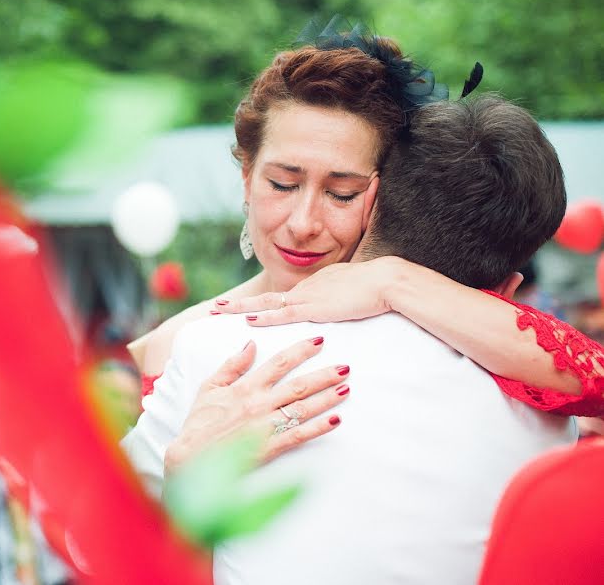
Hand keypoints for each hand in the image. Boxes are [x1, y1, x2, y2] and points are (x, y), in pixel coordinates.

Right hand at [164, 337, 349, 474]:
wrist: (190, 458)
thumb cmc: (199, 422)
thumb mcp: (209, 387)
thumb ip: (232, 365)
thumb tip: (250, 344)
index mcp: (245, 388)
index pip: (278, 363)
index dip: (300, 350)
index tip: (319, 341)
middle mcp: (258, 404)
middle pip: (298, 385)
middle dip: (323, 374)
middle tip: (345, 366)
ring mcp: (265, 427)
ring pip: (302, 409)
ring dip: (327, 398)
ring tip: (346, 388)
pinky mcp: (268, 448)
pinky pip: (298, 436)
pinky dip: (318, 428)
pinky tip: (336, 420)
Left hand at [214, 257, 401, 325]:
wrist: (387, 281)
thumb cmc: (377, 288)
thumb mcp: (352, 292)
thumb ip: (340, 298)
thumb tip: (337, 305)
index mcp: (315, 285)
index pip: (282, 297)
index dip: (260, 304)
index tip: (242, 309)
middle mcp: (306, 288)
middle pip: (267, 298)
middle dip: (240, 304)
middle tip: (216, 307)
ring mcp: (309, 297)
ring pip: (268, 304)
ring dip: (242, 309)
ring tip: (219, 311)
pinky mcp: (316, 308)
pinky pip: (284, 314)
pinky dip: (265, 318)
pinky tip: (249, 321)